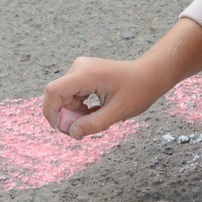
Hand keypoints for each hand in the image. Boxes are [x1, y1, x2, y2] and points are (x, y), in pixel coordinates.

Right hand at [43, 55, 161, 138]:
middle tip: (83, 131)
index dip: (51, 112)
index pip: (54, 91)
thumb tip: (72, 133)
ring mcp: (81, 70)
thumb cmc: (139, 90)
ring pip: (65, 98)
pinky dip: (80, 108)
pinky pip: (73, 95)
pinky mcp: (84, 75)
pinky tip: (95, 113)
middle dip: (66, 117)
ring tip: (96, 121)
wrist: (150, 74)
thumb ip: (94, 124)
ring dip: (75, 114)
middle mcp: (79, 68)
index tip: (61, 129)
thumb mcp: (118, 111)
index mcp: (86, 74)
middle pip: (58, 96)